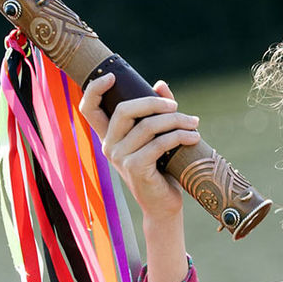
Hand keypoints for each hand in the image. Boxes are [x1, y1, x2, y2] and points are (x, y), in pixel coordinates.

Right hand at [79, 74, 200, 221]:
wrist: (164, 205)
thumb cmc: (162, 169)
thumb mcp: (157, 138)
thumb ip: (157, 112)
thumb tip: (160, 84)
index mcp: (109, 136)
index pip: (88, 108)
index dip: (95, 89)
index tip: (113, 76)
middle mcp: (109, 146)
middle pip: (124, 109)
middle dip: (154, 103)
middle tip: (176, 107)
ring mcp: (120, 158)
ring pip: (148, 126)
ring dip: (175, 120)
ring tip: (194, 123)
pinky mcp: (135, 168)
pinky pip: (160, 143)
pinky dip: (180, 136)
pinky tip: (194, 137)